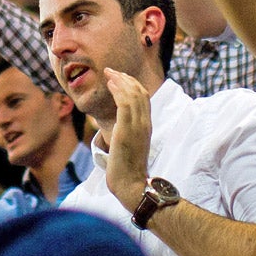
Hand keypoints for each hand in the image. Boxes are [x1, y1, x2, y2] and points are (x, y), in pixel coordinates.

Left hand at [102, 69, 152, 209]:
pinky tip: (109, 84)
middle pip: (140, 92)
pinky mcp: (127, 130)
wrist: (130, 185)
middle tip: (112, 71)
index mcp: (146, 127)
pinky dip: (118, 89)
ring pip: (133, 94)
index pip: (143, 98)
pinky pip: (125, 103)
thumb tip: (115, 131)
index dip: (132, 85)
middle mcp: (145, 123)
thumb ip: (126, 135)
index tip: (119, 78)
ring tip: (109, 73)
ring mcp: (138, 126)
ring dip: (120, 80)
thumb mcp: (128, 147)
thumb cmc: (126, 170)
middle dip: (126, 78)